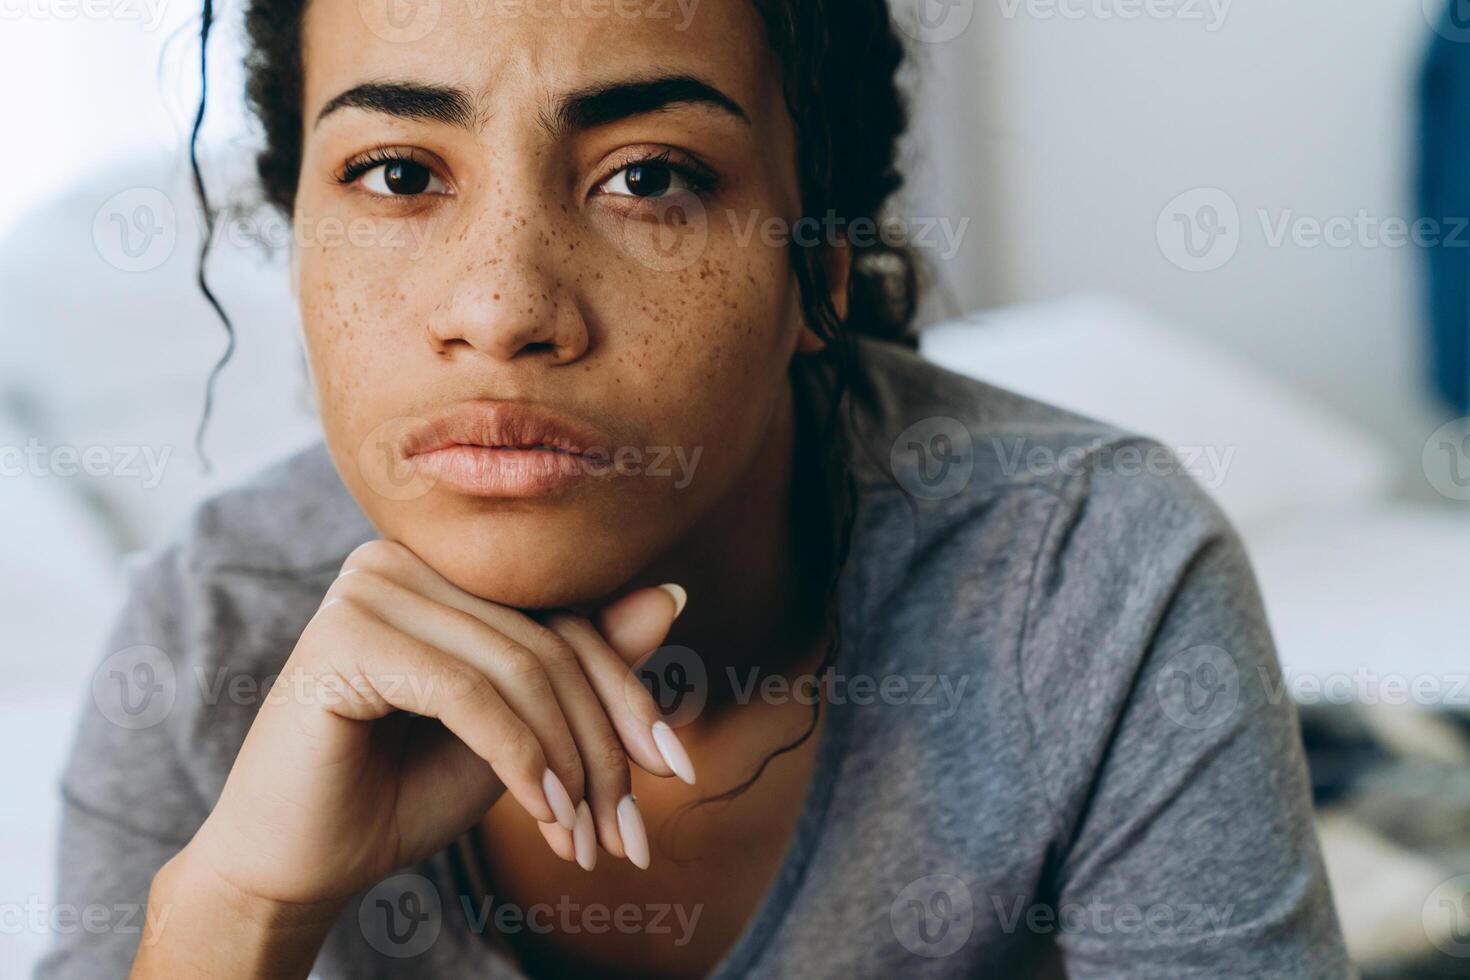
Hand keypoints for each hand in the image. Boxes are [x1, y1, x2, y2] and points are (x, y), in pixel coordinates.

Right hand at [183, 539, 689, 907]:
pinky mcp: (346, 636)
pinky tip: (548, 817)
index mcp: (440, 567)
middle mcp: (400, 559)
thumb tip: (672, 593)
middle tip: (628, 833)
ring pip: (520, 670)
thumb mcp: (519, 731)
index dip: (627, 695)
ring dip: (568, 767)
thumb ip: (581, 664)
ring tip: (586, 841)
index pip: (565, 616)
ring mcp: (368, 588)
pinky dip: (523, 761)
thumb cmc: (402, 792)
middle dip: (602, 746)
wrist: (295, 864)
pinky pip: (471, 695)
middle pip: (550, 644)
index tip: (676, 769)